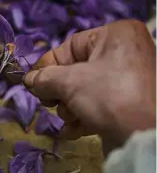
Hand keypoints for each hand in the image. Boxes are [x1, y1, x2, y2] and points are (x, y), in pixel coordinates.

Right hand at [24, 20, 155, 148]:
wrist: (144, 138)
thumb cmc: (107, 97)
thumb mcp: (69, 82)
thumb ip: (44, 78)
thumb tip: (28, 80)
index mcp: (115, 35)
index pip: (69, 47)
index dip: (47, 66)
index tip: (31, 83)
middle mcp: (124, 52)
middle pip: (75, 70)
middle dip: (60, 92)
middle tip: (50, 103)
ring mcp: (127, 78)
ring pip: (84, 89)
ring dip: (70, 107)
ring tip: (70, 118)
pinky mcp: (128, 101)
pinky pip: (97, 102)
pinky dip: (83, 115)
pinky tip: (74, 130)